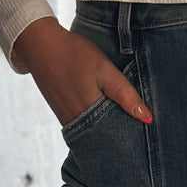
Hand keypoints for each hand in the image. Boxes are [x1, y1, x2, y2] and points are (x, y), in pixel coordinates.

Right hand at [12, 16, 153, 126]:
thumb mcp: (104, 70)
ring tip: (124, 127)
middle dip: (120, 139)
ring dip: (108, 132)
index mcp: (90, 114)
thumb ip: (125, 94)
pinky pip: (84, 128)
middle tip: (137, 137)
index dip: (130, 139)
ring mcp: (68, 121)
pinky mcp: (62, 115)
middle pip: (105, 140)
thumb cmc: (74, 54)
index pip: (116, 137)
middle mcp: (77, 124)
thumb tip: (146, 118)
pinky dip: (96, 125)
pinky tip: (105, 117)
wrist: (40, 46)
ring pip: (94, 135)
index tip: (144, 137)